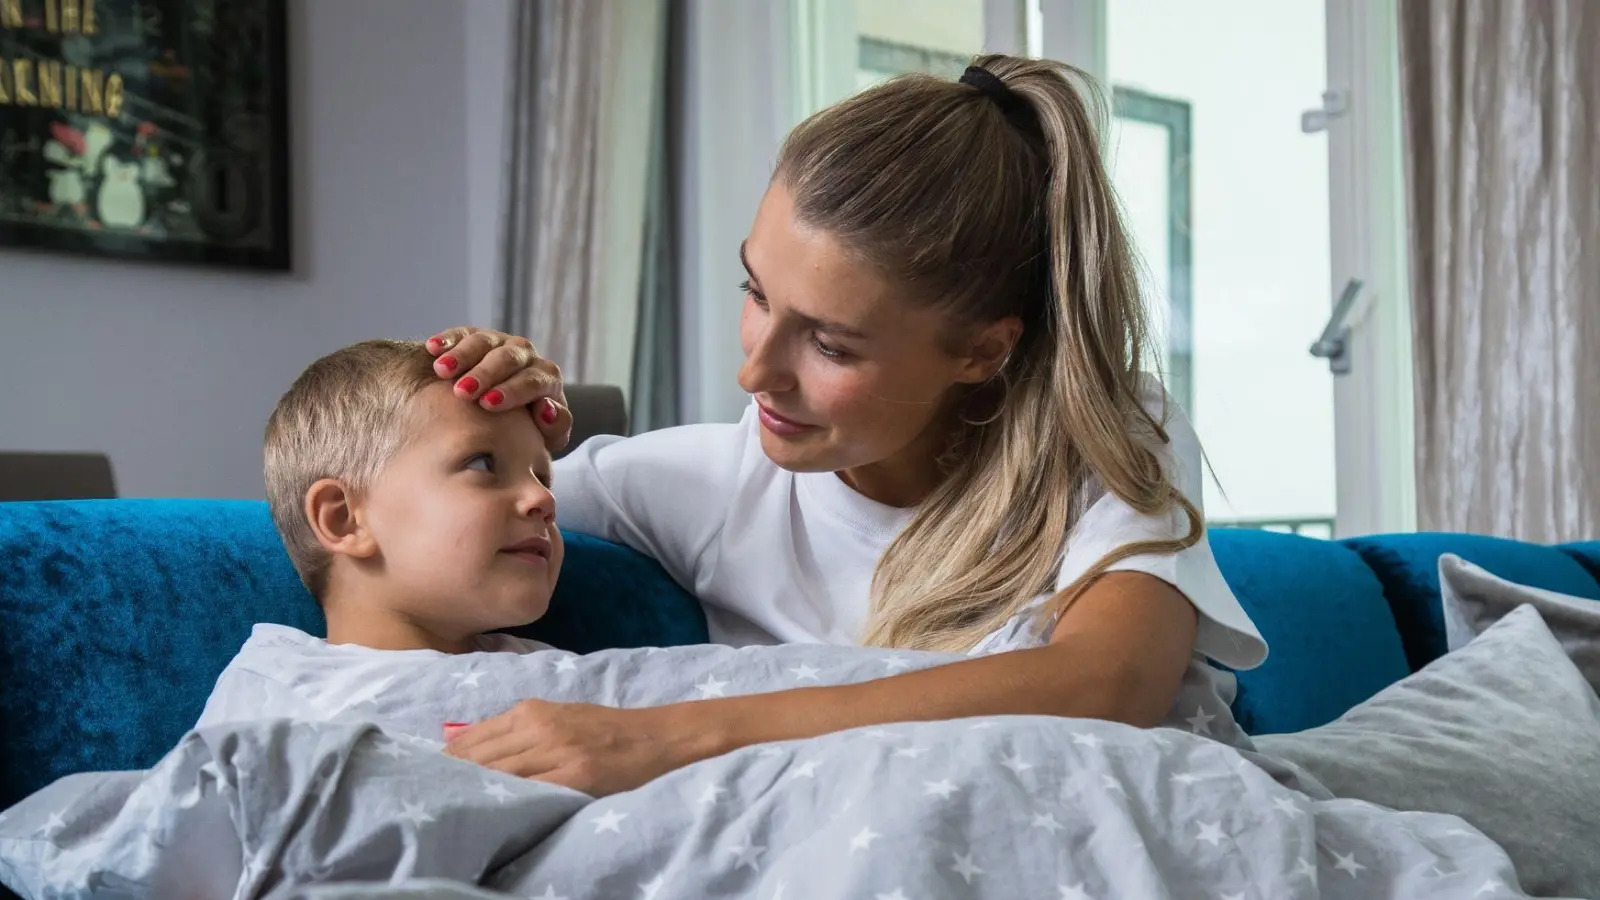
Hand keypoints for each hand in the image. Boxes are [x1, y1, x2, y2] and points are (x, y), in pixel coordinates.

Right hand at [425, 326, 572, 451]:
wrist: (507, 419)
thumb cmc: (528, 431)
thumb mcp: (546, 437)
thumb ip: (555, 426)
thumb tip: (546, 408)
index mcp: (547, 378)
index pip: (535, 380)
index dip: (512, 391)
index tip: (489, 404)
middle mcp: (525, 355)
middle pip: (509, 358)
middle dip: (485, 374)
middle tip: (463, 391)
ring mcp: (500, 343)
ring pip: (484, 342)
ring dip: (463, 355)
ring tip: (442, 371)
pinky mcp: (475, 337)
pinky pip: (463, 334)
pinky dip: (448, 339)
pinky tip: (433, 348)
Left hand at [443, 699, 715, 795]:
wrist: (655, 737)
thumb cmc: (603, 730)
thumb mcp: (557, 717)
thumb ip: (519, 731)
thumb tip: (467, 748)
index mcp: (532, 710)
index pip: (473, 738)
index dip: (446, 760)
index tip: (423, 777)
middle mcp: (539, 727)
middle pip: (480, 758)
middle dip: (451, 778)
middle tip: (426, 799)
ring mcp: (558, 752)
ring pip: (501, 774)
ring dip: (473, 791)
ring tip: (449, 809)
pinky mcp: (576, 776)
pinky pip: (531, 791)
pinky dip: (508, 801)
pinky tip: (492, 812)